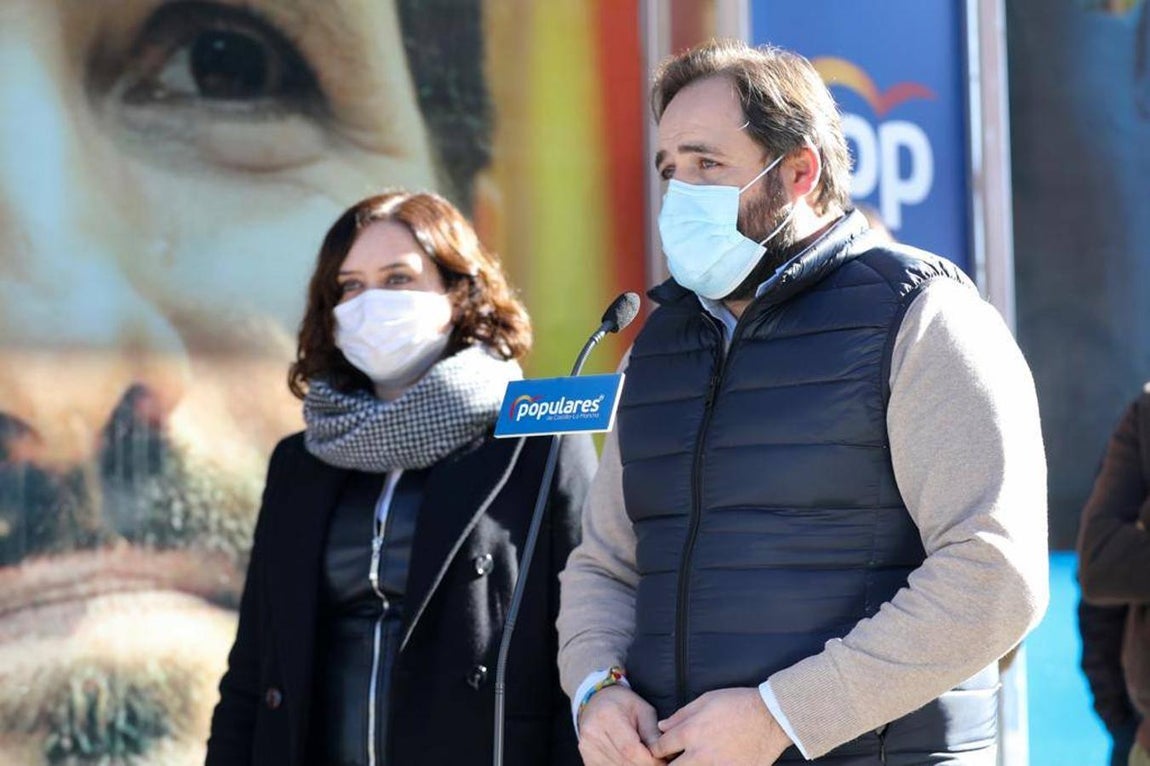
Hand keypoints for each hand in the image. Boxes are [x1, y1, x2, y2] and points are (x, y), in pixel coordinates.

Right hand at [577, 685, 665, 765]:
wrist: (596, 701)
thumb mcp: (643, 711)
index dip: (649, 760)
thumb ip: (653, 734)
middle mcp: (593, 733)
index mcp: (607, 716)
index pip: (630, 749)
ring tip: (646, 761)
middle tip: (659, 764)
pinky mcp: (586, 757)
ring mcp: (586, 747)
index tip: (663, 762)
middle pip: (623, 762)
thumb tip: (665, 756)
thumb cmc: (624, 704)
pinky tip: (632, 762)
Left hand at [650, 688, 791, 764]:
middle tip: (673, 760)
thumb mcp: (706, 700)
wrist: (771, 718)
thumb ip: (681, 715)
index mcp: (690, 732)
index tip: (661, 749)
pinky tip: (712, 762)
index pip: (660, 748)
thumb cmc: (738, 704)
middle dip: (668, 765)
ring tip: (694, 761)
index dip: (658, 749)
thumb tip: (662, 726)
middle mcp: (699, 754)